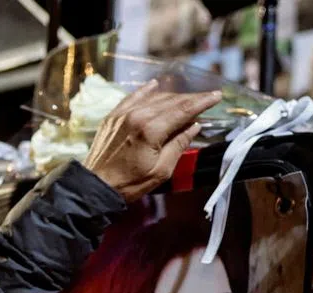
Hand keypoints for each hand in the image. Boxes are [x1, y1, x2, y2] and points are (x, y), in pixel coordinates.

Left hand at [83, 81, 222, 201]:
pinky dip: (146, 91)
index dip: (202, 101)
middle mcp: (137, 116)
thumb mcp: (161, 170)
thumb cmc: (130, 184)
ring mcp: (123, 114)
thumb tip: (194, 126)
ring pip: (154, 98)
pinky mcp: (112, 117)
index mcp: (151, 130)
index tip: (217, 95)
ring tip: (187, 99)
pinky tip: (155, 85)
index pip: (183, 109)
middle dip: (191, 99)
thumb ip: (179, 144)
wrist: (96, 187)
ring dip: (173, 96)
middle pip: (171, 100)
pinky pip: (132, 98)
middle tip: (206, 99)